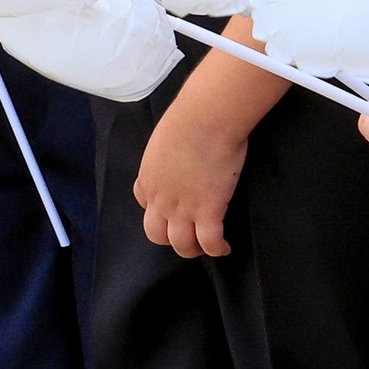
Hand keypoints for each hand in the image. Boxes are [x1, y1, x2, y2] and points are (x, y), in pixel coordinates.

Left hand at [135, 102, 245, 257]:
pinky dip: (218, 249)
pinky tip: (224, 247)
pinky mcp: (208, 212)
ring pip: (182, 245)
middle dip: (170, 239)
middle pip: (156, 234)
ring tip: (207, 246)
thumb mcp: (163, 138)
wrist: (205, 120)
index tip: (172, 209)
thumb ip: (166, 154)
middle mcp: (160, 199)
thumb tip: (178, 151)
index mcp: (148, 178)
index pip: (144, 203)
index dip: (158, 209)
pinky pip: (210, 243)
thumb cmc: (188, 119)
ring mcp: (183, 208)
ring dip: (194, 249)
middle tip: (188, 235)